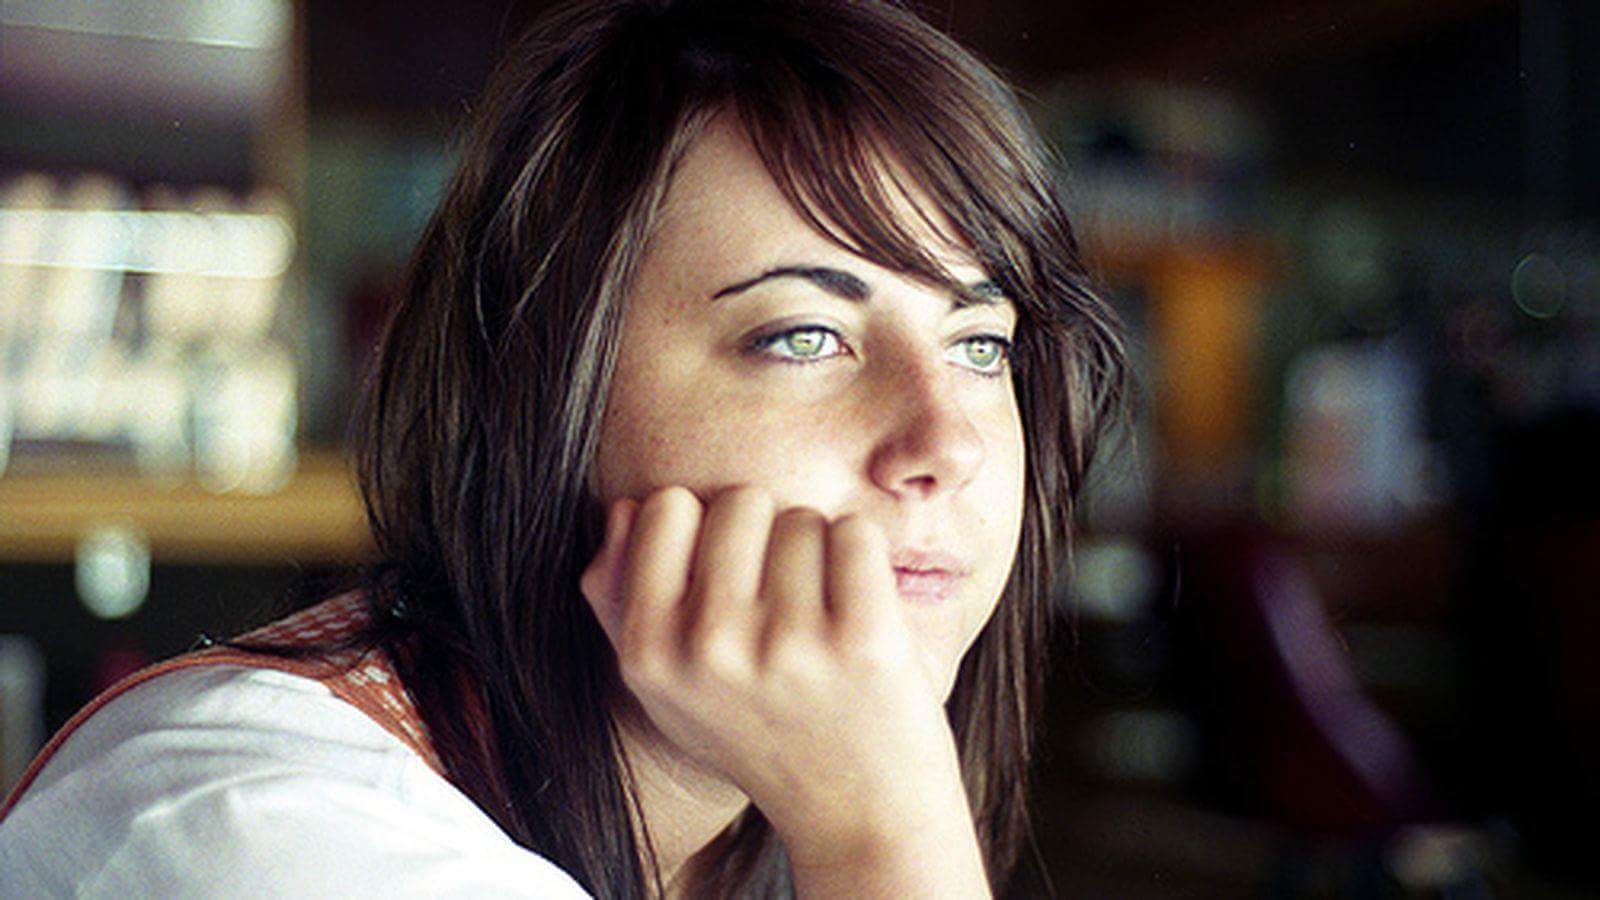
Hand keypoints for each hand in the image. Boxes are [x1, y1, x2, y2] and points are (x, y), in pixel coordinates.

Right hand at [577, 484, 966, 855]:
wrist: (858, 815)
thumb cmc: (760, 735)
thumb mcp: (666, 689)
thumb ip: (621, 599)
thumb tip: (622, 508)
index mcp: (648, 653)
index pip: (664, 506)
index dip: (704, 532)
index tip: (728, 583)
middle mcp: (708, 648)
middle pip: (739, 500)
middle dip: (766, 537)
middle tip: (782, 609)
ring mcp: (787, 645)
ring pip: (804, 517)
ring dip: (819, 557)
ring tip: (821, 626)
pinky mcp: (863, 640)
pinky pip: (857, 534)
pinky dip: (866, 564)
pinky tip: (861, 618)